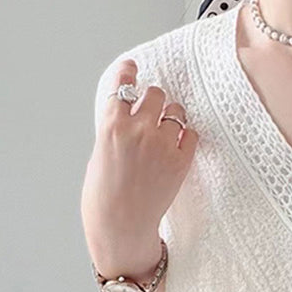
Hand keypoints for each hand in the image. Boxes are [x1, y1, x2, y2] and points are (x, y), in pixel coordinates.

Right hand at [81, 58, 198, 267]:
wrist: (121, 224)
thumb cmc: (104, 194)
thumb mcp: (100, 152)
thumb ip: (115, 129)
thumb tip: (128, 113)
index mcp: (112, 125)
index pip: (122, 84)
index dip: (128, 72)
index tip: (132, 67)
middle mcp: (138, 130)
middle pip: (155, 94)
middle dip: (153, 99)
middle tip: (151, 110)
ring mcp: (162, 145)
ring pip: (176, 111)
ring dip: (172, 116)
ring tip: (166, 129)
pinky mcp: (180, 161)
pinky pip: (191, 134)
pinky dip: (186, 135)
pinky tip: (178, 143)